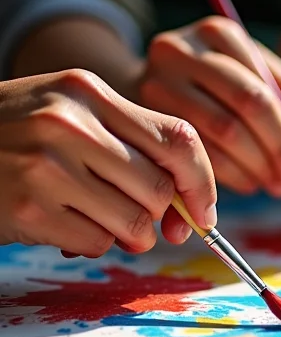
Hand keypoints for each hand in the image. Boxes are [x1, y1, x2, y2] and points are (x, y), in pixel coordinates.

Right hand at [0, 70, 216, 256]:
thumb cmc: (19, 137)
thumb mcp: (72, 116)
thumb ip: (133, 148)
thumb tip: (191, 211)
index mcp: (90, 92)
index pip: (179, 137)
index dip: (203, 182)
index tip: (204, 211)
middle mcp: (70, 122)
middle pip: (161, 187)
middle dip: (163, 217)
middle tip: (146, 222)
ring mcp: (46, 165)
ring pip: (135, 222)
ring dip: (129, 235)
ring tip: (100, 220)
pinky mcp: (27, 207)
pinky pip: (97, 243)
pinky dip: (93, 244)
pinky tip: (65, 224)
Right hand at [139, 16, 280, 195]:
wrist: (155, 86)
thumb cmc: (224, 89)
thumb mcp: (265, 85)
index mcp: (222, 34)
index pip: (268, 92)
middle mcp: (185, 49)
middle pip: (246, 108)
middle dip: (278, 153)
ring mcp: (157, 79)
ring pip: (220, 133)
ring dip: (255, 169)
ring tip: (273, 185)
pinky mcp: (143, 112)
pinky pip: (194, 152)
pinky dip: (228, 175)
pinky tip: (246, 182)